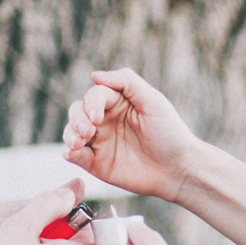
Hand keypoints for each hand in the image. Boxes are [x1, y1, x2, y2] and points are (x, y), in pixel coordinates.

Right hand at [62, 68, 200, 202]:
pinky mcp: (95, 163)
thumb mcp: (152, 100)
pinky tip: (73, 152)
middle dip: (77, 119)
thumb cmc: (169, 133)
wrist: (177, 169)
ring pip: (71, 132)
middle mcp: (105, 120)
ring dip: (69, 134)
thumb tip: (94, 75)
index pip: (94, 95)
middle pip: (77, 112)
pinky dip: (68, 152)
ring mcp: (99, 142)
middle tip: (87, 131)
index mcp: (117, 102)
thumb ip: (126, 81)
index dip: (91, 104)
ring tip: (78, 142)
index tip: (98, 118)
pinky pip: (74, 155)